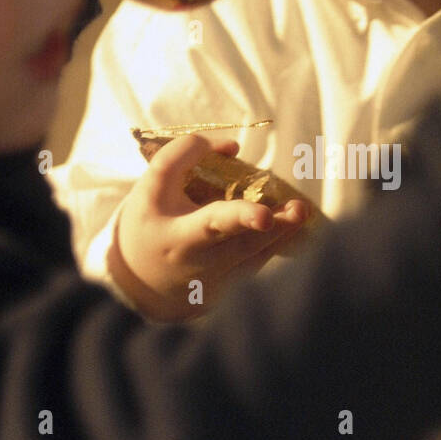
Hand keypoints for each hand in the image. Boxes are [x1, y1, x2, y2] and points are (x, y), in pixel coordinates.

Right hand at [110, 134, 310, 319]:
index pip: (212, 225)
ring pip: (257, 257)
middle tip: (300, 209)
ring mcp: (219, 282)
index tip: (264, 215)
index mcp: (180, 238)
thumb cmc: (148, 224)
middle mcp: (203, 264)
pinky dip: (276, 244)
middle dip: (275, 227)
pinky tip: (290, 225)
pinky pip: (258, 265)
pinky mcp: (230, 290)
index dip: (240, 217)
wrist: (140, 284)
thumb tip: (233, 148)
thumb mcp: (152, 187)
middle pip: (245, 245)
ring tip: (300, 211)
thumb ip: (183, 155)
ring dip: (284, 233)